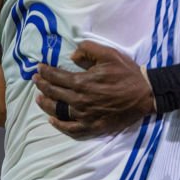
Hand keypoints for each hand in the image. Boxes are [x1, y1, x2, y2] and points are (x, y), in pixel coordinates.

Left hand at [33, 40, 154, 136]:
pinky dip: (59, 125)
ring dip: (46, 104)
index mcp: (83, 82)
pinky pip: (71, 129)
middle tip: (35, 80)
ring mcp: (85, 115)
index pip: (57, 77)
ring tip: (39, 98)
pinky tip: (52, 120)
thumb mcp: (109, 54)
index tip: (39, 68)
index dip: (45, 72)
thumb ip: (88, 50)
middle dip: (42, 85)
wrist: (145, 95)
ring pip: (58, 111)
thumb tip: (72, 55)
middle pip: (54, 93)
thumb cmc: (127, 73)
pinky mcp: (92, 126)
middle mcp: (80, 100)